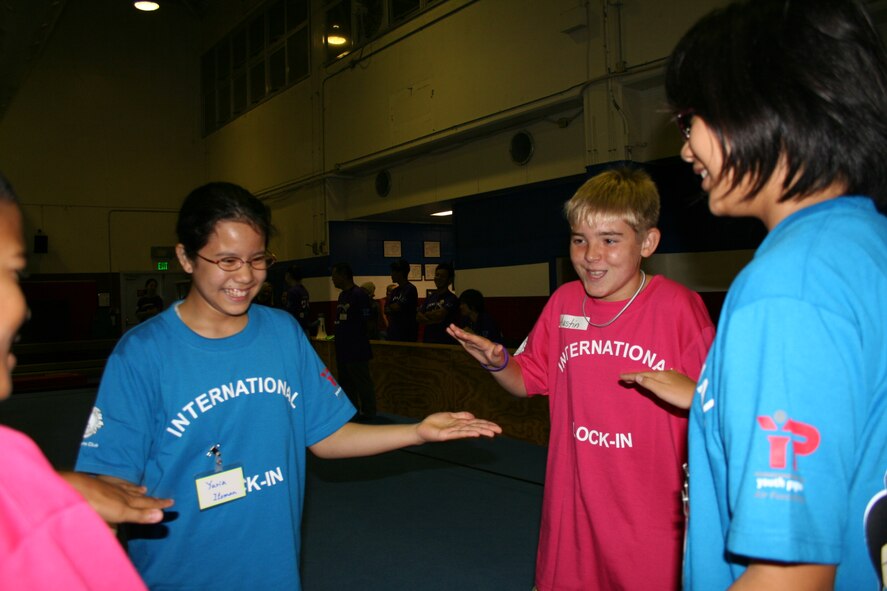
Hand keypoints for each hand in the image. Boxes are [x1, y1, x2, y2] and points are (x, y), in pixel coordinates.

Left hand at [59, 472, 173, 524]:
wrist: (74, 488)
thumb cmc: (97, 504)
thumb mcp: (120, 513)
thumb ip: (139, 515)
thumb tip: (162, 515)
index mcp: (127, 502)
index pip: (146, 504)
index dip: (158, 505)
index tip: (171, 502)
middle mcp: (121, 494)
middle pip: (139, 497)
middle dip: (151, 498)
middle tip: (163, 497)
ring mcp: (109, 488)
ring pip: (126, 489)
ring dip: (136, 490)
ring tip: (143, 489)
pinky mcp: (97, 485)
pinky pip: (113, 484)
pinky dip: (120, 484)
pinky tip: (117, 484)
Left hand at [416, 411, 501, 441]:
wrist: (423, 428)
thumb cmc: (435, 423)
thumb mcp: (450, 416)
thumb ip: (462, 416)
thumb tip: (474, 417)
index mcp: (461, 424)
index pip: (477, 423)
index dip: (487, 424)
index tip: (497, 428)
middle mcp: (459, 428)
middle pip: (476, 427)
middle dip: (487, 428)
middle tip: (499, 431)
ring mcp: (453, 432)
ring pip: (470, 431)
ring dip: (481, 431)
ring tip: (491, 433)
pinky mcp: (446, 435)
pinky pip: (458, 434)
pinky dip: (467, 433)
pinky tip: (475, 434)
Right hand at [446, 324, 503, 366]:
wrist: (494, 358)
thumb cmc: (496, 358)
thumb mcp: (498, 356)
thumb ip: (497, 351)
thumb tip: (500, 347)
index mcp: (484, 343)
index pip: (475, 339)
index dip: (468, 336)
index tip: (461, 334)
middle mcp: (477, 340)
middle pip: (468, 336)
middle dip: (460, 332)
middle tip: (453, 327)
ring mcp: (472, 342)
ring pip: (463, 336)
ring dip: (456, 331)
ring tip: (449, 326)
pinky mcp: (468, 344)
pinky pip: (460, 339)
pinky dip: (455, 335)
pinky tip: (448, 331)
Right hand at [619, 369, 695, 409]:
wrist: (700, 397)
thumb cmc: (680, 396)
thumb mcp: (662, 391)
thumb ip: (649, 384)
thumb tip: (637, 377)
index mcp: (660, 375)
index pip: (641, 374)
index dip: (630, 376)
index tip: (620, 376)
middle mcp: (665, 373)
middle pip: (646, 373)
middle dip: (635, 376)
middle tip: (624, 378)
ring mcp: (672, 376)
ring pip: (654, 375)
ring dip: (643, 377)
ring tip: (636, 380)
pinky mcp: (677, 380)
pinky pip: (660, 377)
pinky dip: (652, 379)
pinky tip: (654, 380)